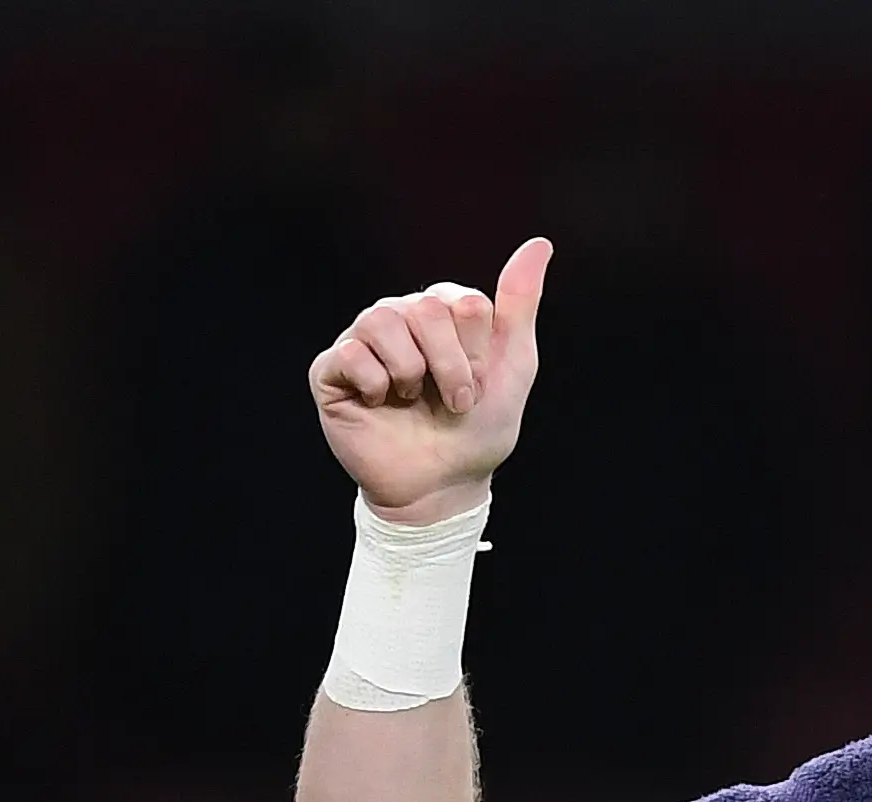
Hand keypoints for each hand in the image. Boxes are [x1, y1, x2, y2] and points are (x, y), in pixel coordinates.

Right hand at [310, 237, 550, 518]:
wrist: (442, 487)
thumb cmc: (477, 431)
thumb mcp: (513, 367)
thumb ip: (520, 304)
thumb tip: (540, 243)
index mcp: (440, 310)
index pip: (464, 303)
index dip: (475, 355)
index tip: (476, 388)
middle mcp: (399, 316)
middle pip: (424, 309)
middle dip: (449, 367)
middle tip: (451, 402)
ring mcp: (361, 339)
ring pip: (382, 321)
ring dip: (411, 374)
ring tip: (411, 400)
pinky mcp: (331, 369)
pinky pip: (351, 354)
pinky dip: (375, 385)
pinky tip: (380, 403)